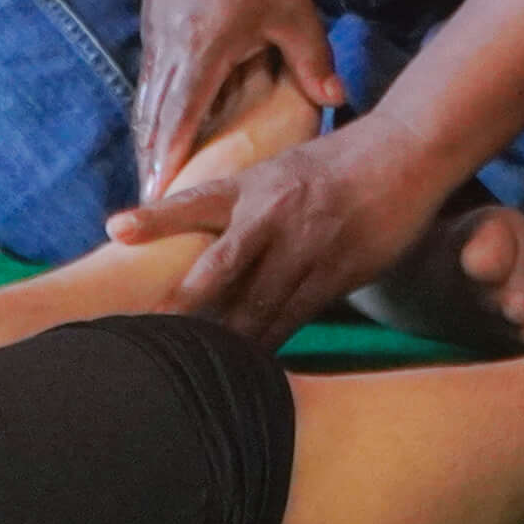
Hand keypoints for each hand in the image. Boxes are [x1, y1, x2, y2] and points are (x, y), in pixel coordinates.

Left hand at [109, 116, 453, 342]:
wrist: (406, 153)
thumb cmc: (339, 164)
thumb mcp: (283, 170)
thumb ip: (246, 206)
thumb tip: (208, 246)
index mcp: (254, 184)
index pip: (195, 201)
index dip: (156, 217)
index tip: (117, 229)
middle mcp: (274, 213)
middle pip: (220, 267)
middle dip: (184, 306)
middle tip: (147, 338)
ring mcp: (307, 245)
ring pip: (257, 303)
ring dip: (224, 339)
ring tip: (189, 370)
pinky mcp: (338, 271)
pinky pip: (296, 316)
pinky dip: (270, 343)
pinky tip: (249, 369)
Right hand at [131, 0, 338, 197]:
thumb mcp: (289, 7)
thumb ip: (312, 57)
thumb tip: (336, 99)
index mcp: (202, 54)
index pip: (181, 120)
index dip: (170, 162)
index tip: (160, 199)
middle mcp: (170, 56)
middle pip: (153, 123)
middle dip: (152, 167)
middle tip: (152, 211)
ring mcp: (156, 44)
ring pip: (146, 107)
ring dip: (148, 146)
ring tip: (153, 185)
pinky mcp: (154, 33)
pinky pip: (148, 88)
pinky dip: (150, 118)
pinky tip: (158, 134)